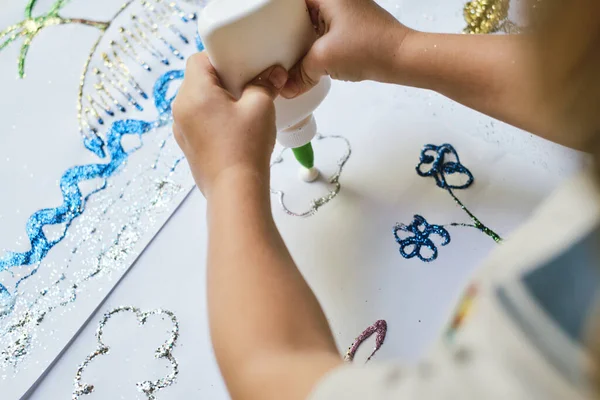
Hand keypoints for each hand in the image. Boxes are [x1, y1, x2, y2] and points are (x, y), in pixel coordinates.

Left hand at [172, 53, 287, 195]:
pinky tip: (235, 130)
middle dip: (222, 80)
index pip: (199, 59)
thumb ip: (265, 84)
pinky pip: (199, 122)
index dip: (221, 58)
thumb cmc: (246, 147)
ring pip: (198, 102)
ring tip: (243, 111)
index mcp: (193, 93)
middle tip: (247, 88)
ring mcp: (181, 130)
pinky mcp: (188, 147)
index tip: (242, 67)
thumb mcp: (261, 106)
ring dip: (218, 101)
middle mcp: (180, 109)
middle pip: (197, 80)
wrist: (235, 190)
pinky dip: (214, 120)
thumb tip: (273, 74)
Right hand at [281, 0, 411, 97]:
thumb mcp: (324, 60)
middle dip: (283, 28)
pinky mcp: (349, 25)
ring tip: (284, 52)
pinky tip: (306, 58)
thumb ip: (299, 74)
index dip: (272, 12)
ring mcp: (343, 9)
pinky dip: (313, 43)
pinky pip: (322, 30)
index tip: (259, 24)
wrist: (402, 58)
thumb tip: (286, 88)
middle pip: (297, 10)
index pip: (287, 2)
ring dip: (299, 38)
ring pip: (310, 21)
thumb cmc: (372, 47)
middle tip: (269, 43)